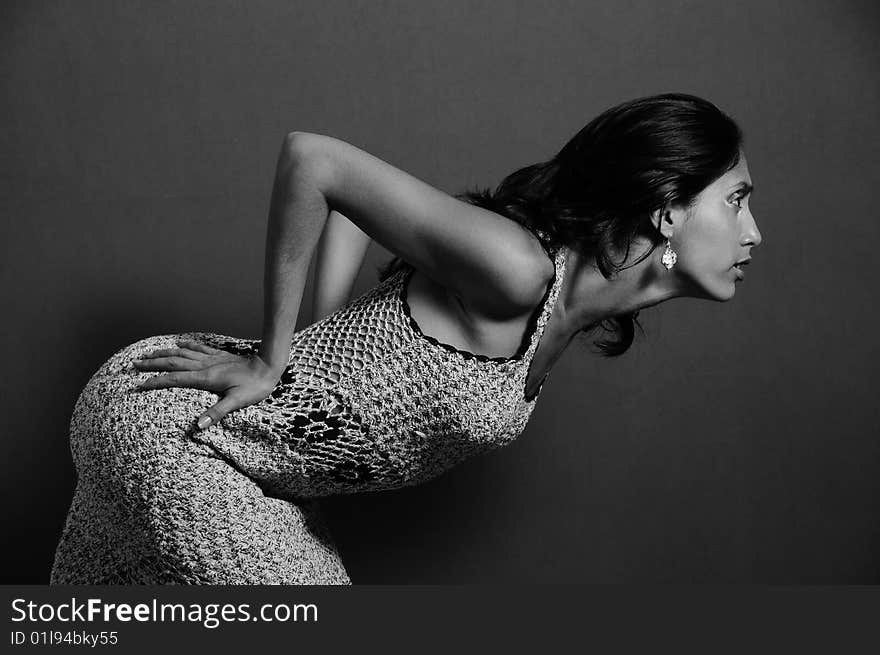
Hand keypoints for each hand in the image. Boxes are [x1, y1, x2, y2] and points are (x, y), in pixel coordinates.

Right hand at [132, 340, 281, 430]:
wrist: (268, 366)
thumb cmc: (255, 387)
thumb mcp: (237, 402)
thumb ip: (217, 413)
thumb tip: (198, 426)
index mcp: (205, 378)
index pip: (174, 380)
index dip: (156, 382)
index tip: (139, 384)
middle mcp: (204, 366)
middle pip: (173, 363)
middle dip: (152, 363)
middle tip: (134, 364)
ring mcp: (211, 359)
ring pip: (182, 353)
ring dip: (164, 352)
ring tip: (148, 353)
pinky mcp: (219, 355)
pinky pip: (198, 347)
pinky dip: (185, 344)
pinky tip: (178, 343)